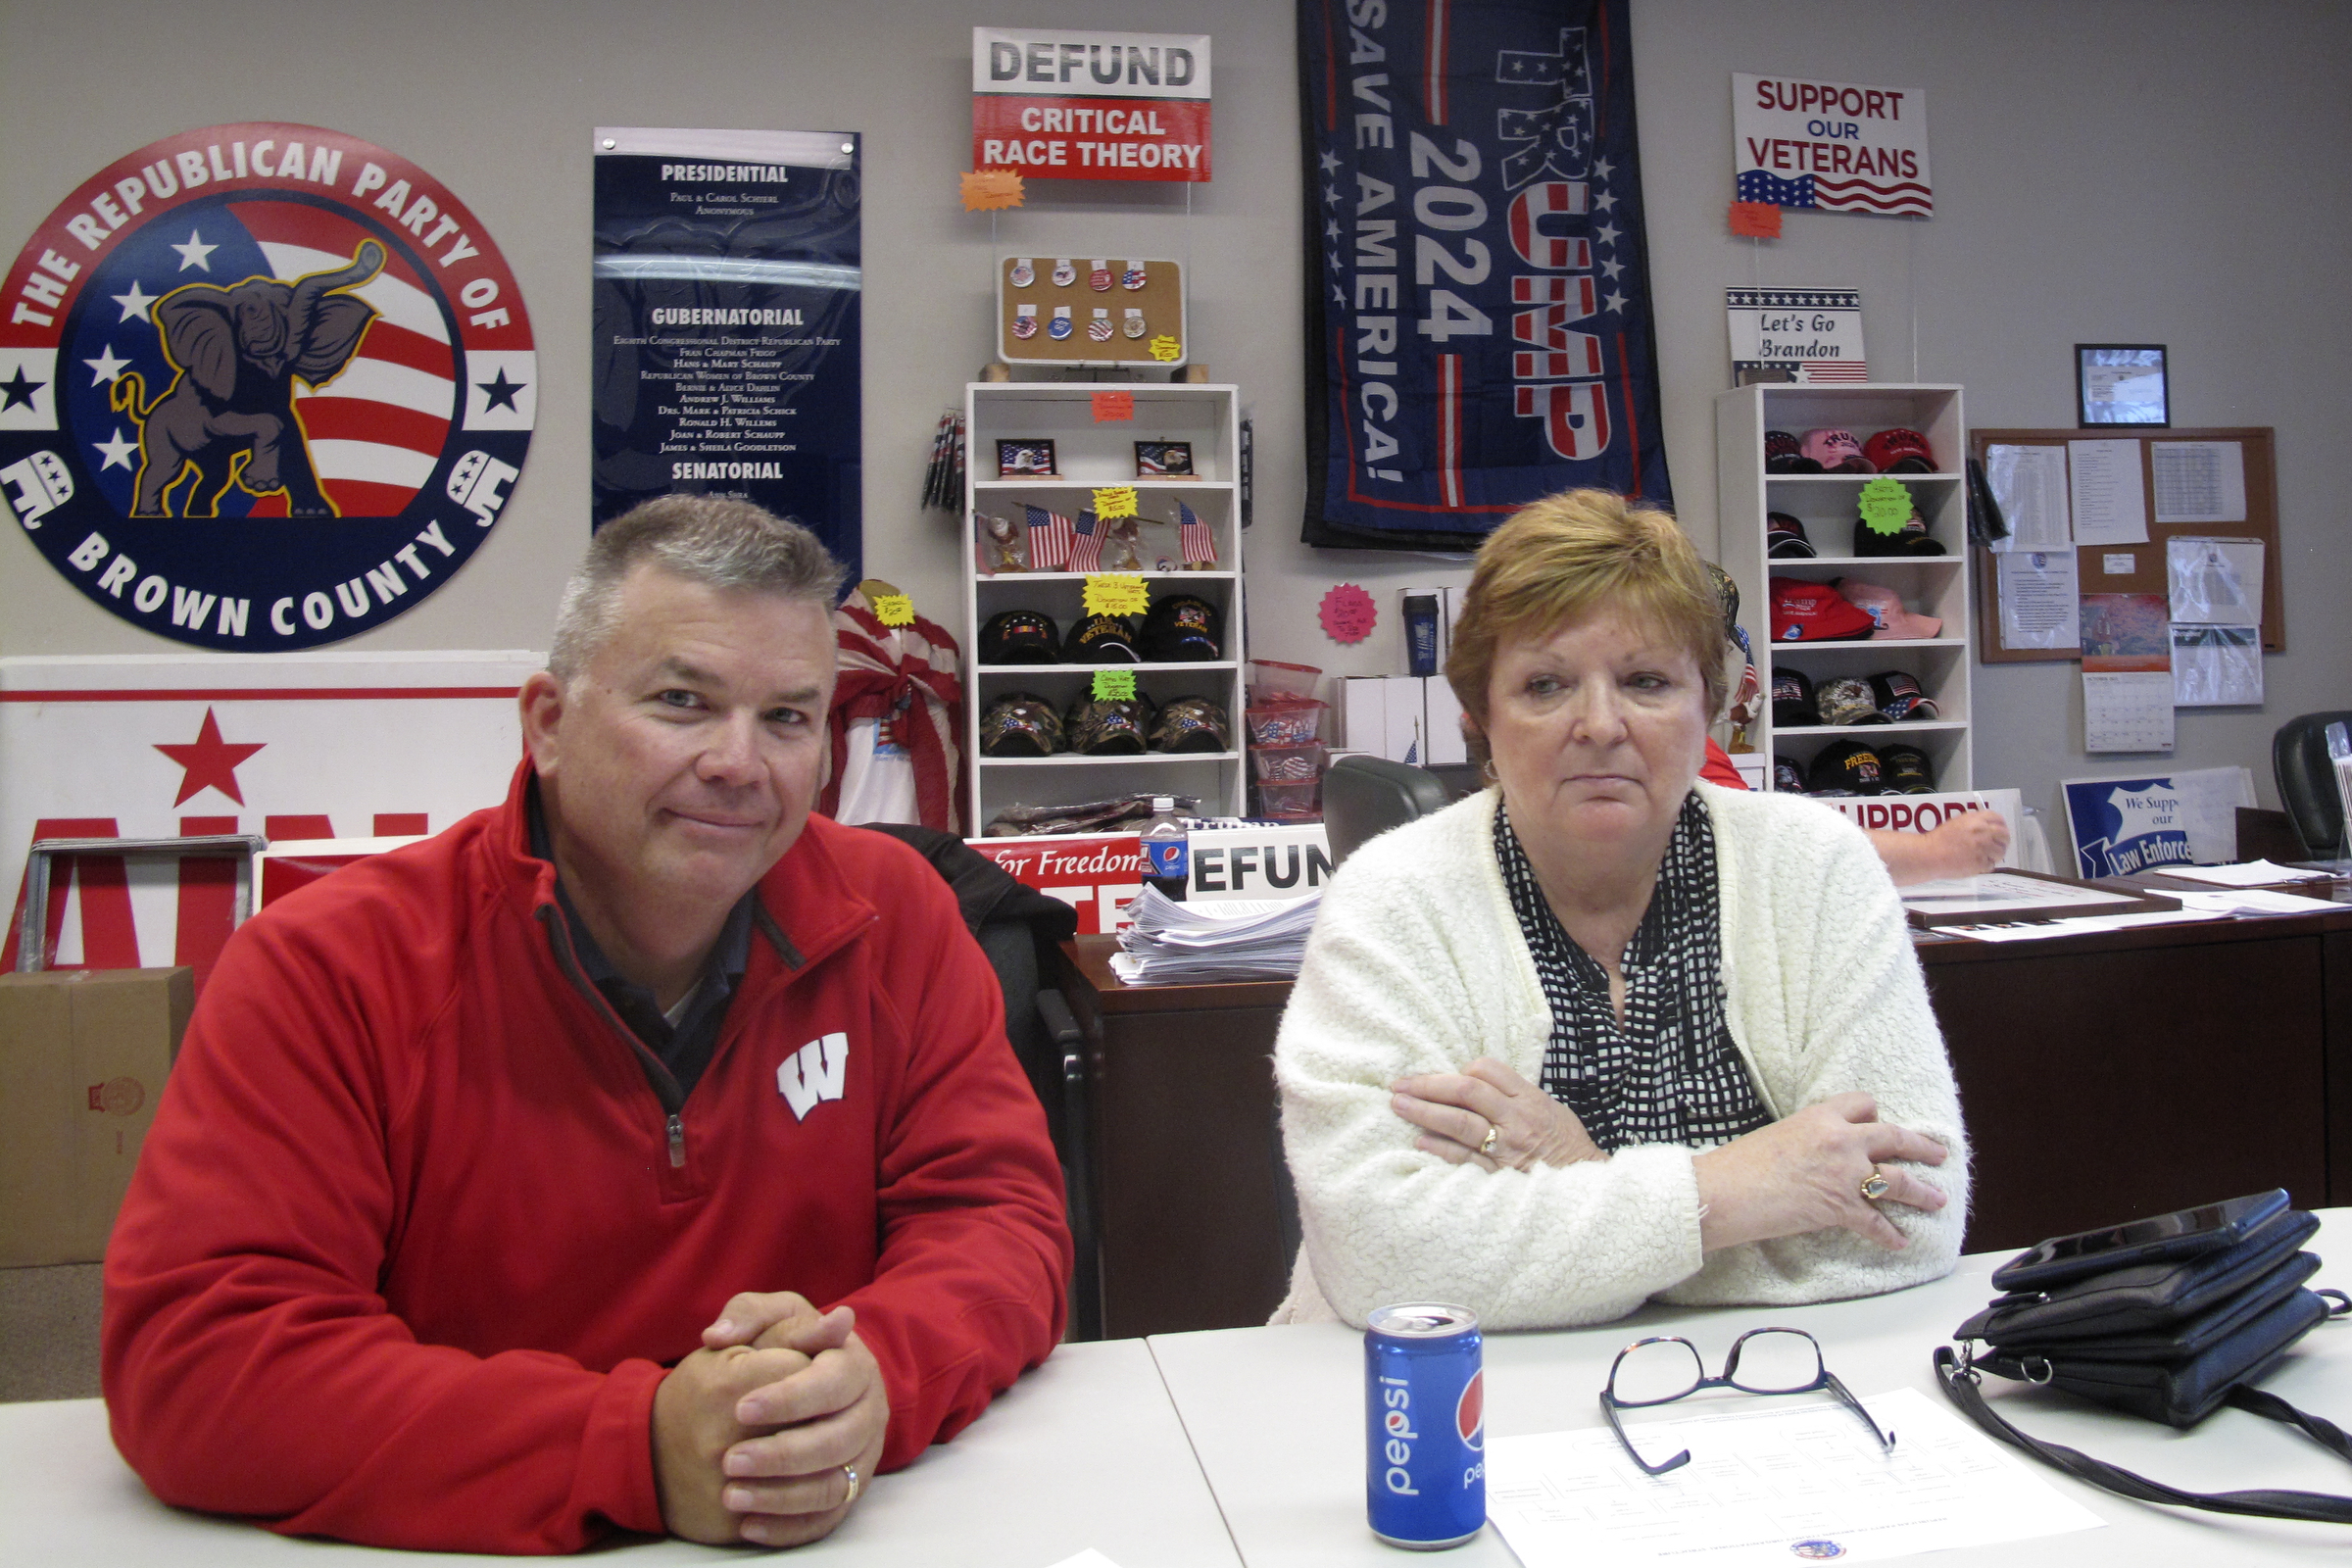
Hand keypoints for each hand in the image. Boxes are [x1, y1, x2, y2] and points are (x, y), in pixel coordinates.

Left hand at [655, 1295, 889, 1546]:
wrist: (818, 1381)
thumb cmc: (791, 1345)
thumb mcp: (776, 1317)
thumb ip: (747, 1315)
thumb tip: (718, 1335)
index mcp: (854, 1365)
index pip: (832, 1384)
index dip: (789, 1399)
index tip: (741, 1409)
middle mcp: (868, 1412)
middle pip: (837, 1441)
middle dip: (782, 1455)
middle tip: (730, 1461)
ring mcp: (864, 1456)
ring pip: (834, 1487)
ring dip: (783, 1497)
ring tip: (732, 1496)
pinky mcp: (852, 1491)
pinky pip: (827, 1520)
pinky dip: (789, 1528)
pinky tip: (749, 1525)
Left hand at [1389, 1057, 1606, 1171]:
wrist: (1586, 1185)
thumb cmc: (1564, 1144)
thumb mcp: (1549, 1109)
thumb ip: (1515, 1095)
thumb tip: (1474, 1083)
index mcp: (1529, 1099)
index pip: (1487, 1070)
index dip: (1461, 1070)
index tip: (1446, 1077)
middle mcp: (1517, 1119)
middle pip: (1466, 1091)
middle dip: (1428, 1085)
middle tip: (1400, 1085)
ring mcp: (1507, 1148)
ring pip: (1460, 1122)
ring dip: (1424, 1112)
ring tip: (1399, 1105)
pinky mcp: (1499, 1175)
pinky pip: (1464, 1159)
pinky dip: (1439, 1149)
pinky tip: (1420, 1142)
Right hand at [1693, 1091, 1949, 1252]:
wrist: (1726, 1191)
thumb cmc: (1741, 1164)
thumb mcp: (1780, 1134)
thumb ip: (1809, 1137)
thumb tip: (1819, 1153)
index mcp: (1821, 1116)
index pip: (1863, 1104)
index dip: (1874, 1115)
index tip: (1880, 1122)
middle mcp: (1841, 1141)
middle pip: (1895, 1137)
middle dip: (1922, 1147)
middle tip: (1938, 1154)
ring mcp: (1844, 1174)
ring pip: (1898, 1179)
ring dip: (1922, 1193)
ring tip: (1937, 1200)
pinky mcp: (1841, 1207)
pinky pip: (1876, 1223)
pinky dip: (1889, 1235)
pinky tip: (1900, 1241)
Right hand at [1923, 812, 2010, 877]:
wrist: (1929, 855)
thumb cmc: (1939, 840)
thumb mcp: (1958, 823)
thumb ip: (1975, 823)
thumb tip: (1988, 827)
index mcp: (1976, 820)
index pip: (1998, 819)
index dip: (2001, 825)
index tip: (1999, 830)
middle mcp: (1982, 832)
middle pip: (2004, 835)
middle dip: (2003, 840)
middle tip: (1998, 845)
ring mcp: (1983, 848)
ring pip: (2001, 851)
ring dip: (1995, 855)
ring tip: (1985, 856)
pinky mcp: (1981, 863)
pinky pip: (1991, 864)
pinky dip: (1986, 865)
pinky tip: (1976, 863)